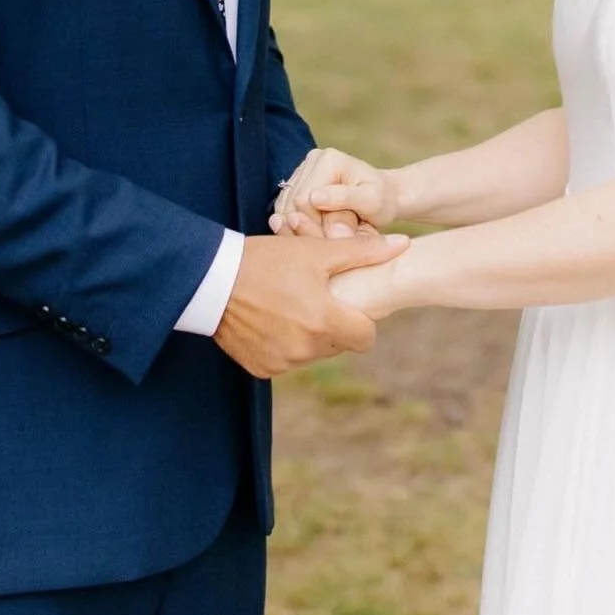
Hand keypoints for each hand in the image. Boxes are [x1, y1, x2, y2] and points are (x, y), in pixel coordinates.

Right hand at [212, 230, 408, 379]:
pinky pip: (286, 360)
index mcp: (324, 323)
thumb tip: (403, 245)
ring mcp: (282, 363)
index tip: (347, 301)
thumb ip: (362, 252)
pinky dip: (285, 343)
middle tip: (316, 296)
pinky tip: (272, 318)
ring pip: (313, 353)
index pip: (365, 337)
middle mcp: (305, 351)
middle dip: (335, 324)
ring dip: (310, 334)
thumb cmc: (267, 260)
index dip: (362, 318)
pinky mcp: (261, 369)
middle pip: (339, 344)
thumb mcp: (316, 251)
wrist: (211, 279)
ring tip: (291, 303)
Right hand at [270, 146, 399, 235]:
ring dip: (303, 226)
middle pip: (291, 204)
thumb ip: (344, 200)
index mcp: (328, 160)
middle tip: (333, 238)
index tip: (336, 238)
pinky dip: (298, 223)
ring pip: (286, 208)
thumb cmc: (382, 201)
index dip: (315, 225)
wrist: (386, 196)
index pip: (303, 201)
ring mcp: (303, 170)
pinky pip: (286, 209)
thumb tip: (315, 200)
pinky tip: (316, 228)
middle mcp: (312, 160)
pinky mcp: (298, 182)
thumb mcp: (371, 202)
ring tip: (327, 232)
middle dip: (309, 226)